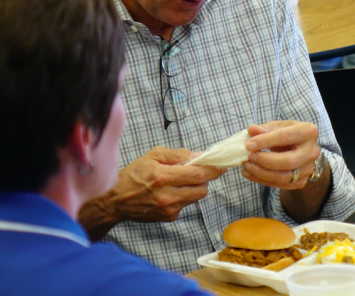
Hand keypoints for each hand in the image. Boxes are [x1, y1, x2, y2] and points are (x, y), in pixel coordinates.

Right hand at [106, 146, 225, 222]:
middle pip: (202, 189)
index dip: (213, 170)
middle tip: (196, 172)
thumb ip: (178, 154)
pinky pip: (186, 205)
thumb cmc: (134, 174)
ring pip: (196, 197)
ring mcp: (169, 208)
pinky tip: (171, 193)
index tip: (221, 165)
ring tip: (180, 182)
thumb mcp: (153, 156)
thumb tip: (199, 155)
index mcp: (163, 176)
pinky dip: (184, 197)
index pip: (198, 174)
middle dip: (204, 179)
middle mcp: (167, 195)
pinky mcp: (169, 217)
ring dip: (194, 188)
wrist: (116, 200)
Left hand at [241, 121, 320, 189]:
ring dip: (261, 172)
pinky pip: (280, 184)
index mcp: (308, 132)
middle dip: (265, 160)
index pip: (285, 137)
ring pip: (283, 176)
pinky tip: (249, 173)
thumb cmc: (287, 134)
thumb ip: (265, 128)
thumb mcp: (277, 127)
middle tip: (249, 157)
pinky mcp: (301, 181)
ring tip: (246, 166)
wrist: (301, 149)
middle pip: (288, 161)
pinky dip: (261, 180)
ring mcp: (308, 168)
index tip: (248, 145)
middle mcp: (312, 151)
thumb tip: (252, 130)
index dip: (265, 141)